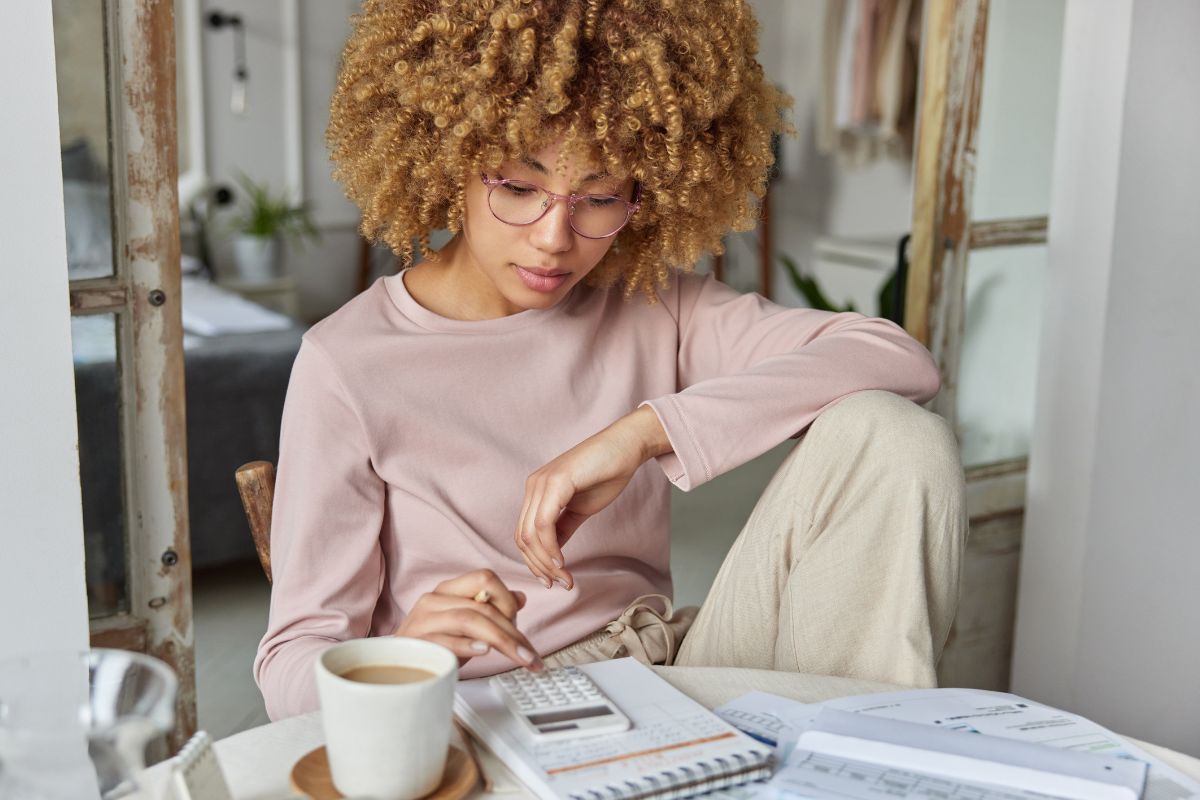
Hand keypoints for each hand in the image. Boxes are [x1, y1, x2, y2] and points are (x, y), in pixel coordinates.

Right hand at [394, 569, 543, 670]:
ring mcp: (423, 620)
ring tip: (519, 657)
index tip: (519, 625)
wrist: (395, 667)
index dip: (507, 599)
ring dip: (500, 640)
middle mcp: (434, 599)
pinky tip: (484, 651)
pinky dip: (468, 645)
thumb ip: (490, 610)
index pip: (485, 578)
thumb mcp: (465, 624)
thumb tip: (520, 598)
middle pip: (482, 606)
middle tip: (530, 655)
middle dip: (512, 631)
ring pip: (469, 619)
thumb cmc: (433, 644)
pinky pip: (446, 640)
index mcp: (448, 590)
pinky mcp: (416, 642)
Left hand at [516, 406, 670, 588]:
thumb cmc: (607, 473)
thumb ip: (563, 528)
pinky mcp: (556, 482)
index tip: (553, 580)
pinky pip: (544, 523)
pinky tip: (562, 561)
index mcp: (537, 491)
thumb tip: (553, 553)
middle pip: (523, 538)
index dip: (535, 562)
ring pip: (530, 534)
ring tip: (564, 577)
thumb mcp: (580, 508)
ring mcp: (542, 483)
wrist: (626, 446)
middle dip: (539, 567)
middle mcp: (534, 486)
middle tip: (559, 583)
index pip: (524, 534)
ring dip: (546, 562)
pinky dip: (550, 547)